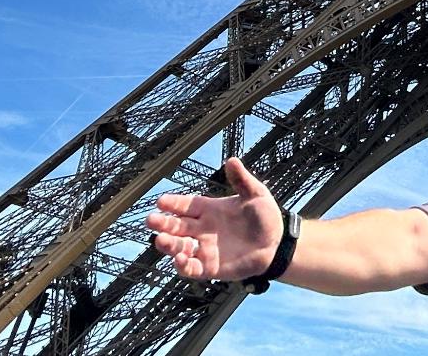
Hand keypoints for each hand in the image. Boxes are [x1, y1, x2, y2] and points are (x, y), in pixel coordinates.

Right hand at [146, 157, 282, 280]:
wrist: (277, 244)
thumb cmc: (264, 217)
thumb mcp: (256, 194)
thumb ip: (242, 180)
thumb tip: (232, 160)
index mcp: (209, 209)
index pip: (186, 205)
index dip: (173, 203)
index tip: (160, 201)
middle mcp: (202, 229)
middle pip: (176, 226)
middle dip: (163, 223)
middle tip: (151, 220)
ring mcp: (204, 248)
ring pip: (179, 247)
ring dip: (169, 244)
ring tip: (161, 240)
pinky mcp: (210, 267)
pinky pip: (192, 268)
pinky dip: (183, 265)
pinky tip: (179, 260)